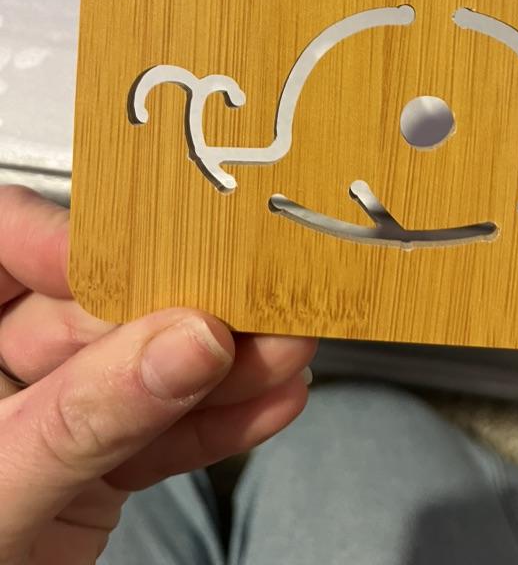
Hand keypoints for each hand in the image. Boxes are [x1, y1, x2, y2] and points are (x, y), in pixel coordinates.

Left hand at [0, 185, 315, 564]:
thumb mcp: (0, 489)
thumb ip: (87, 416)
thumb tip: (184, 342)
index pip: (0, 245)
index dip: (67, 238)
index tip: (140, 255)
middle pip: (93, 309)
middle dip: (180, 309)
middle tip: (250, 300)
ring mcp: (47, 418)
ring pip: (140, 372)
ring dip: (220, 368)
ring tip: (280, 353)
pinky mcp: (92, 467)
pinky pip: (157, 435)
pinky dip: (215, 427)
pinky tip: (265, 405)